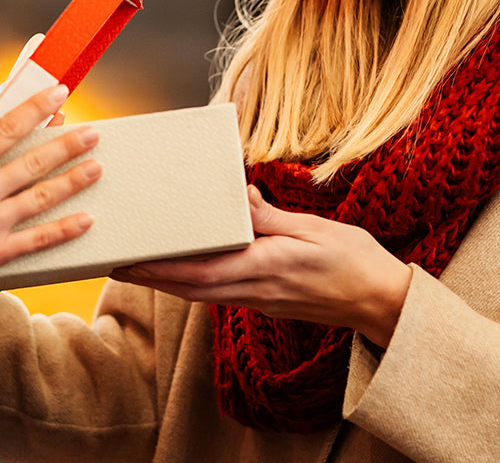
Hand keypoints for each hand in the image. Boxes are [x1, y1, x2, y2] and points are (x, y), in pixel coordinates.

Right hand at [0, 85, 99, 315]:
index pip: (8, 128)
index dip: (37, 108)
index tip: (60, 94)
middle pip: (34, 162)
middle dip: (67, 145)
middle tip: (93, 133)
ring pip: (42, 197)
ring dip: (73, 181)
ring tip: (97, 167)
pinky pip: (38, 239)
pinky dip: (64, 229)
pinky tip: (86, 219)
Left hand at [111, 186, 412, 346]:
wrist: (383, 303)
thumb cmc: (355, 262)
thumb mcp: (315, 229)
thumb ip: (271, 217)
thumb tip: (238, 197)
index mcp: (266, 269)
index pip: (201, 273)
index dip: (160, 269)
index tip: (129, 261)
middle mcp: (256, 291)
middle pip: (191, 288)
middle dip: (151, 277)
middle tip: (115, 264)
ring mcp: (260, 300)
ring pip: (202, 293)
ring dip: (167, 281)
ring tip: (138, 265)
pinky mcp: (266, 301)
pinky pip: (219, 293)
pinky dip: (193, 281)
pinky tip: (184, 268)